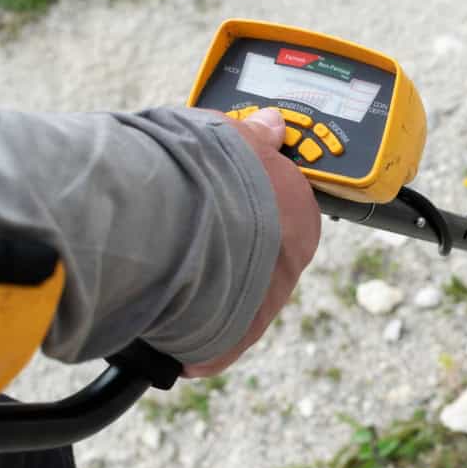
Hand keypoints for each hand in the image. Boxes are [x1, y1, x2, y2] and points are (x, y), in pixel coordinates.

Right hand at [183, 108, 319, 376]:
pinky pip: (209, 343)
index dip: (246, 209)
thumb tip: (272, 124)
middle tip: (188, 239)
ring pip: (233, 301)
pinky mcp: (230, 342)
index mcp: (300, 217)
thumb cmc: (206, 173)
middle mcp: (289, 264)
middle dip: (228, 252)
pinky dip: (188, 338)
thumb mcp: (234, 136)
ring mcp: (262, 306)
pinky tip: (166, 323)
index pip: (279, 217)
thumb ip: (256, 137)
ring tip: (168, 276)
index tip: (218, 204)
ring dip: (206, 292)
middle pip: (257, 262)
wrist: (176, 220)